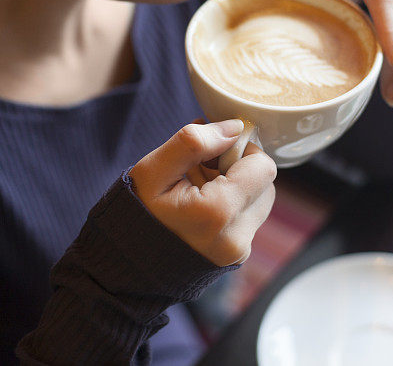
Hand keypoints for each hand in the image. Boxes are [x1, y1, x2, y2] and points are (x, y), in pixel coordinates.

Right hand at [129, 119, 276, 266]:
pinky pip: (248, 217)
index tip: (213, 154)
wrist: (127, 264)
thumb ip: (194, 142)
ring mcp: (239, 250)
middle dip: (238, 169)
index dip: (241, 151)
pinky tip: (203, 209)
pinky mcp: (238, 255)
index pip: (263, 166)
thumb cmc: (136, 213)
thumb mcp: (153, 170)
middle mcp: (236, 236)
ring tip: (199, 191)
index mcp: (217, 213)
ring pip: (259, 199)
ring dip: (236, 187)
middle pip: (265, 182)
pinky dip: (232, 206)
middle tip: (201, 173)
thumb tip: (235, 128)